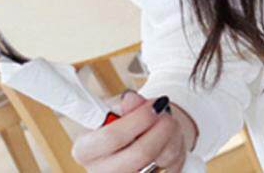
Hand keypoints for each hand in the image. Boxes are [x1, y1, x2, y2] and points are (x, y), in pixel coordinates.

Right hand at [71, 90, 188, 171]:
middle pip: (141, 152)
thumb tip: (130, 99)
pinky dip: (177, 149)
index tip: (154, 105)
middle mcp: (101, 172)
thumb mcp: (121, 107)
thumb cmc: (125, 123)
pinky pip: (171, 168)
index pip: (111, 137)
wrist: (138, 138)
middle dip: (162, 126)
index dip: (138, 119)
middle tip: (166, 111)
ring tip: (167, 122)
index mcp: (86, 150)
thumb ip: (128, 104)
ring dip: (173, 135)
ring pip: (162, 159)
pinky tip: (168, 141)